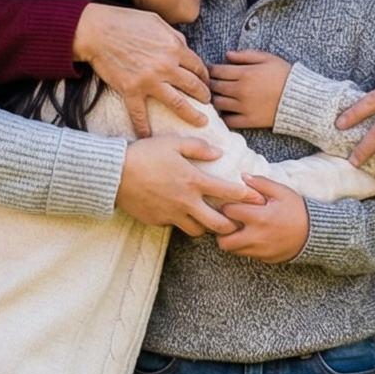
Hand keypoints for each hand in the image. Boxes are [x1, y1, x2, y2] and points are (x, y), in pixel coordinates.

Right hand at [75, 3, 210, 138]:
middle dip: (205, 96)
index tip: (206, 82)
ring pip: (177, 103)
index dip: (204, 76)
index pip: (198, 66)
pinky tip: (150, 136)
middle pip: (193, 86)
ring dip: (192, 114)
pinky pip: (140, 114)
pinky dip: (144, 127)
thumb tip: (184, 47)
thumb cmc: (125, 21)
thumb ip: (174, 36)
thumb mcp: (157, 21)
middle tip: (209, 103)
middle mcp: (166, 66)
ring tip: (201, 122)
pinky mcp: (131, 90)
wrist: (97, 31)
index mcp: (174, 47)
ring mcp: (149, 80)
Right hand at [116, 133, 240, 235]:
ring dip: (205, 226)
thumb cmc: (145, 154)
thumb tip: (218, 152)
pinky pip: (175, 226)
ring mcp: (171, 214)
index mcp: (193, 180)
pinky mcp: (158, 221)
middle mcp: (186, 202)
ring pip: (197, 231)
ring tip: (208, 220)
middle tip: (237, 223)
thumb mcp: (173, 143)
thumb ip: (198, 147)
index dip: (247, 197)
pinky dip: (181, 222)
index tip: (259, 200)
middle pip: (217, 224)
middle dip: (231, 226)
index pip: (228, 193)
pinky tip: (180, 213)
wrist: (115, 174)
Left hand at [208, 48, 290, 130]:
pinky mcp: (249, 121)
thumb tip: (227, 55)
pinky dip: (223, 116)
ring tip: (214, 95)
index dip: (209, 69)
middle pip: (214, 86)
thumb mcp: (268, 58)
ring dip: (213, 99)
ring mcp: (244, 107)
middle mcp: (241, 91)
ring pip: (218, 103)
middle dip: (208, 83)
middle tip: (207, 82)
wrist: (302, 99)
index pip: (217, 70)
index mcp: (245, 73)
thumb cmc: (286, 76)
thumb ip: (246, 55)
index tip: (207, 69)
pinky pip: (228, 120)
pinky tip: (224, 111)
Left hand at [214, 176, 310, 261]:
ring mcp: (260, 251)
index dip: (225, 206)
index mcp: (260, 217)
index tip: (228, 203)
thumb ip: (261, 183)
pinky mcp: (264, 258)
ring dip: (231, 239)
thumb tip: (243, 176)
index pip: (228, 212)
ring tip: (237, 229)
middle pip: (224, 240)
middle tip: (226, 221)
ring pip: (232, 250)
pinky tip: (250, 236)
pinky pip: (246, 255)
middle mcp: (257, 237)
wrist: (316, 234)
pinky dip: (243, 246)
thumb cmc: (298, 210)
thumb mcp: (282, 192)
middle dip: (220, 231)